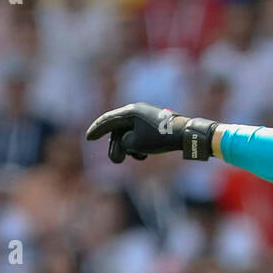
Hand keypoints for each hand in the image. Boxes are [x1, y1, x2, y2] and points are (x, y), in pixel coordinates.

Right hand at [84, 102, 217, 162]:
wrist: (185, 135)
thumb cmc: (160, 138)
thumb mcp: (136, 143)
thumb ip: (123, 144)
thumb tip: (125, 144)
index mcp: (130, 111)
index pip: (108, 120)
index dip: (97, 130)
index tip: (88, 138)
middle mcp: (136, 111)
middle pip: (118, 130)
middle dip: (116, 147)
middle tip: (116, 161)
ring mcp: (145, 118)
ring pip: (129, 134)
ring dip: (129, 148)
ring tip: (137, 157)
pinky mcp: (153, 126)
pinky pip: (139, 136)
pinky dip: (138, 146)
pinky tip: (144, 155)